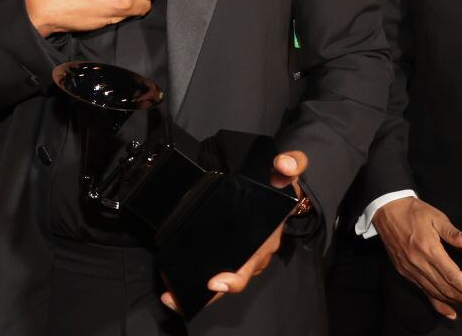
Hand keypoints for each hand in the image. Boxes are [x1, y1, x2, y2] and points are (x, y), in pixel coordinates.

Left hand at [161, 151, 309, 312]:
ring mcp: (242, 257)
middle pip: (230, 280)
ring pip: (222, 281)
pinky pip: (217, 272)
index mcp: (265, 240)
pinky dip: (197, 281)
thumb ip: (291, 164)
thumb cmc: (280, 185)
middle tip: (175, 297)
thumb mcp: (287, 171)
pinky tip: (174, 285)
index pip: (250, 265)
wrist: (282, 190)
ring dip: (196, 291)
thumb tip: (285, 165)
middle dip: (205, 293)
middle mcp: (254, 254)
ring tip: (170, 296)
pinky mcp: (231, 254)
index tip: (215, 282)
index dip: (234, 278)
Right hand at [374, 197, 461, 318]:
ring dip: (455, 301)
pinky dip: (437, 303)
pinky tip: (449, 312)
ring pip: (436, 292)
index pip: (452, 276)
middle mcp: (418, 262)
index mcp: (428, 249)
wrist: (385, 210)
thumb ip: (453, 232)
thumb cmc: (412, 212)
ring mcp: (410, 268)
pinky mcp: (404, 270)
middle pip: (446, 288)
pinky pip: (423, 291)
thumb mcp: (436, 216)